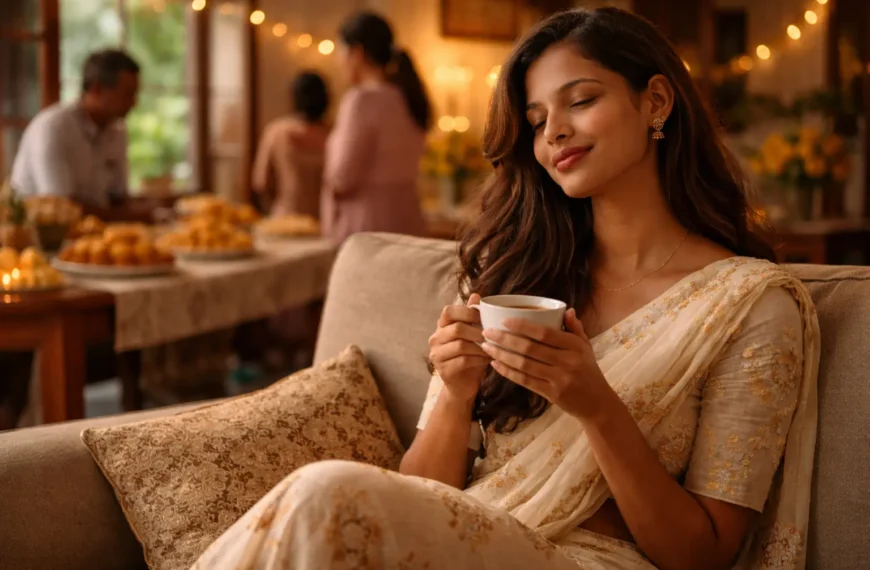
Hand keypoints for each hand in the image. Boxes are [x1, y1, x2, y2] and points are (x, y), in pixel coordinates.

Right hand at [428, 294, 491, 402]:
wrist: (463, 385)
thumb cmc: (470, 356)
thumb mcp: (473, 334)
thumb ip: (472, 316)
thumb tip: (477, 294)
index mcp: (442, 326)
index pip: (448, 311)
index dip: (467, 311)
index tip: (483, 317)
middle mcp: (435, 339)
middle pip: (456, 328)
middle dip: (478, 331)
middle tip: (492, 336)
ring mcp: (437, 355)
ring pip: (461, 345)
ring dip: (480, 347)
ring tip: (493, 349)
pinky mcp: (443, 370)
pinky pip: (463, 361)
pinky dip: (478, 359)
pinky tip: (487, 360)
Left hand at [481, 308, 611, 419]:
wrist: (597, 403)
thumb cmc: (588, 370)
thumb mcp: (586, 347)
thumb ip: (575, 328)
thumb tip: (567, 310)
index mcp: (574, 346)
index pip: (545, 333)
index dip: (522, 326)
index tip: (504, 320)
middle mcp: (567, 362)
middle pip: (530, 348)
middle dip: (505, 339)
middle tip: (486, 332)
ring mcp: (559, 379)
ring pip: (524, 365)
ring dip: (502, 355)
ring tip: (486, 347)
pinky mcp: (552, 394)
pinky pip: (525, 381)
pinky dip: (508, 372)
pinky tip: (495, 365)